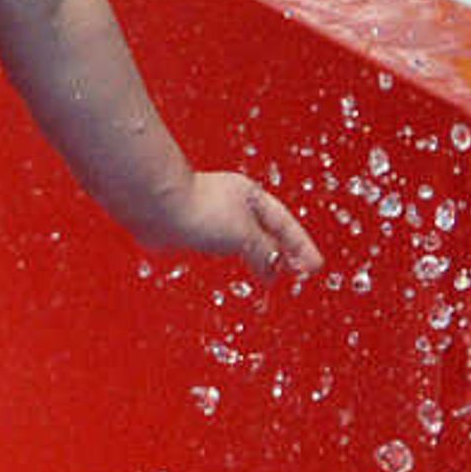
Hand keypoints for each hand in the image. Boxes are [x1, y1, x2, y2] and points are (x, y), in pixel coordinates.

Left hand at [155, 171, 323, 280]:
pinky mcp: (191, 229)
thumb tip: (275, 268)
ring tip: (270, 275)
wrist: (155, 208)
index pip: (285, 225)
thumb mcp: (244, 235)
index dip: (301, 247)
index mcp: (250, 196)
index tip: (315, 266)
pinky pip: (221, 246)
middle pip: (266, 230)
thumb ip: (263, 252)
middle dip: (282, 251)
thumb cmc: (199, 210)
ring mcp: (211, 215)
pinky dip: (234, 257)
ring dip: (258, 256)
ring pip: (244, 239)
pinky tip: (235, 267)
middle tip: (298, 271)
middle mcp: (232, 203)